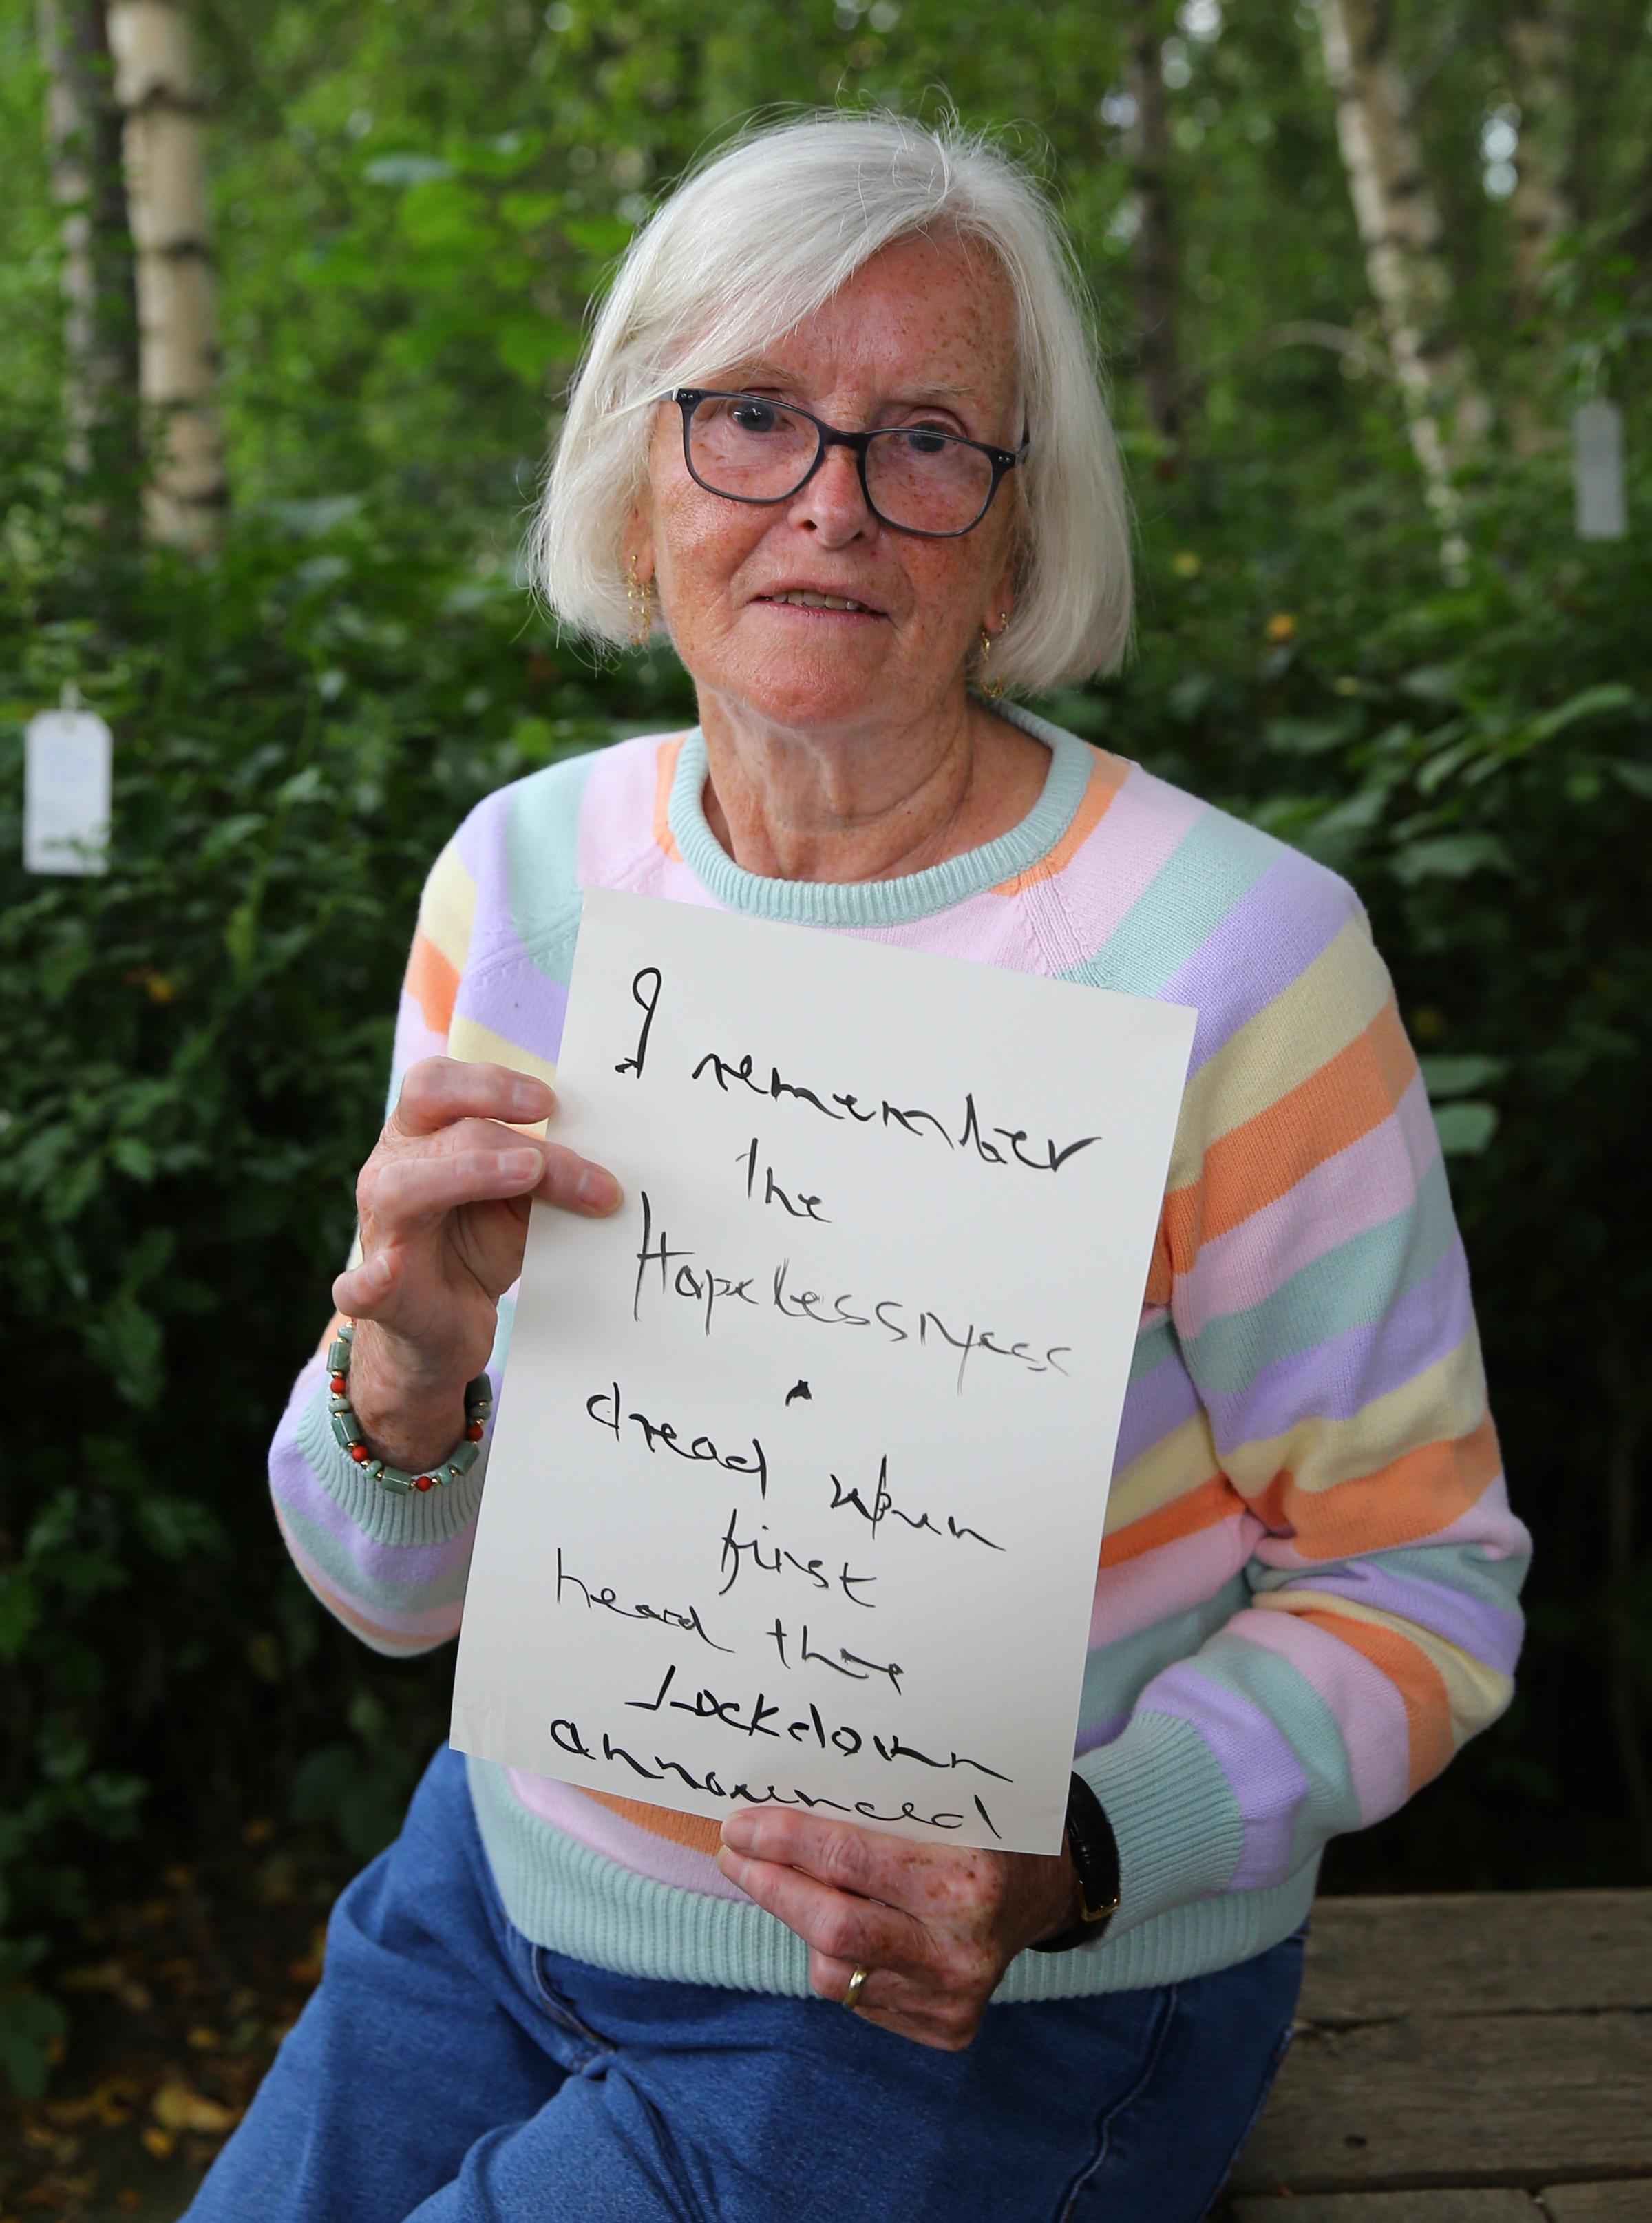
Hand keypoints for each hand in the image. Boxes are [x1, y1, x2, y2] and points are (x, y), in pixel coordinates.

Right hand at [331, 1057, 620, 1468]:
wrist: (445, 1328)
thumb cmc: (478, 1246)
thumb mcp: (518, 1201)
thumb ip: (543, 1172)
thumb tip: (606, 1162)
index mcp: (422, 1136)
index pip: (438, 1084)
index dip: (489, 1083)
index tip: (550, 1101)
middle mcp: (391, 1172)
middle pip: (440, 1130)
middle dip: (510, 1139)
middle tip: (555, 1158)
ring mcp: (380, 1232)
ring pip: (403, 1188)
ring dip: (468, 1174)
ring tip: (526, 1175)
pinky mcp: (376, 1294)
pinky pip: (359, 1285)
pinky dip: (368, 1279)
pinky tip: (385, 1273)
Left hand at [715, 1810, 1079, 2050]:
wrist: (1043, 1894)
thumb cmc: (980, 1834)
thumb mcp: (941, 1809)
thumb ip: (874, 1815)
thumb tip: (777, 1812)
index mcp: (966, 1880)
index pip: (849, 1861)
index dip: (784, 1841)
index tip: (739, 1825)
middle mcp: (960, 1947)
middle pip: (832, 1926)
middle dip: (770, 1887)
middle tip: (733, 1856)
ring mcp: (951, 1997)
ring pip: (834, 1970)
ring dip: (800, 1924)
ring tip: (789, 1889)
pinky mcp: (945, 2029)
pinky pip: (859, 1996)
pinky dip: (839, 1959)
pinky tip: (844, 1931)